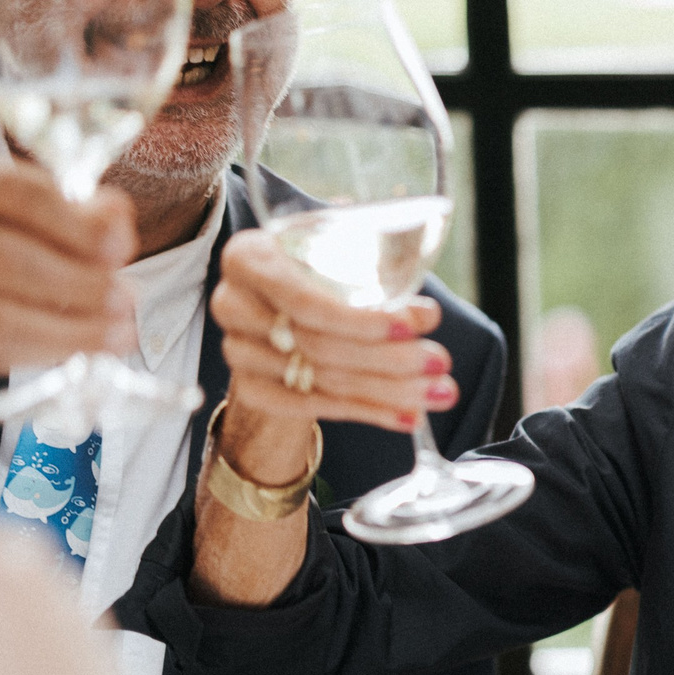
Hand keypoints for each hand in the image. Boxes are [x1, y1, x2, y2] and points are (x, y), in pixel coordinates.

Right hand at [0, 134, 137, 380]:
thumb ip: (50, 202)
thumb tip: (116, 217)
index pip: (6, 190)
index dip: (72, 221)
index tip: (122, 244)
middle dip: (76, 282)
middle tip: (127, 298)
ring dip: (67, 329)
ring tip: (118, 332)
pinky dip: (36, 352)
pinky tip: (76, 349)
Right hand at [206, 230, 452, 486]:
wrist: (280, 312)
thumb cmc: (318, 273)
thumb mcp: (342, 257)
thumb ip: (380, 276)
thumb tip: (425, 313)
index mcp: (250, 258)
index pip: (304, 300)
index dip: (360, 319)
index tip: (415, 326)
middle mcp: (233, 304)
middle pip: (317, 345)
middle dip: (389, 357)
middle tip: (440, 362)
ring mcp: (238, 352)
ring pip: (322, 380)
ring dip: (389, 390)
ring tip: (439, 392)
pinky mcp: (252, 390)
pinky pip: (314, 408)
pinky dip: (367, 412)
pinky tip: (407, 417)